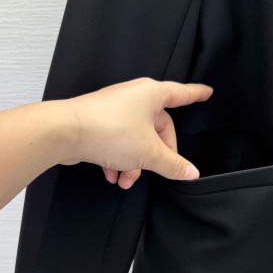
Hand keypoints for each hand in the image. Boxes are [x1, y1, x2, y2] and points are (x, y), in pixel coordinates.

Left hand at [54, 76, 213, 188]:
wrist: (65, 132)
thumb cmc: (110, 132)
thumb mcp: (148, 153)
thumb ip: (172, 165)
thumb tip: (190, 173)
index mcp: (151, 95)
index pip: (181, 94)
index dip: (195, 94)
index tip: (207, 92)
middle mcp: (134, 98)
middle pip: (157, 128)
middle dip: (156, 155)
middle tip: (157, 171)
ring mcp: (115, 109)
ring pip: (136, 139)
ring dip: (134, 163)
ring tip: (126, 180)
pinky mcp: (99, 122)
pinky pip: (117, 142)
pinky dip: (117, 160)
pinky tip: (111, 176)